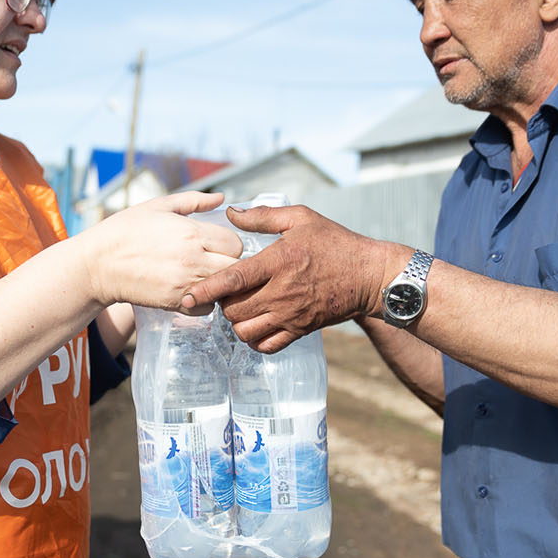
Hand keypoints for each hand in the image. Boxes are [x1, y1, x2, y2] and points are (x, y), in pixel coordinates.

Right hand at [82, 191, 242, 310]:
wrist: (98, 265)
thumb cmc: (125, 230)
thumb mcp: (158, 206)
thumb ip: (193, 201)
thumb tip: (221, 198)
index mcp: (191, 232)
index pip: (235, 243)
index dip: (229, 243)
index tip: (218, 243)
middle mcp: (192, 259)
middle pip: (235, 268)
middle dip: (230, 264)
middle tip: (216, 261)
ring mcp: (185, 283)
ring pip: (223, 288)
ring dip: (219, 283)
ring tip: (205, 275)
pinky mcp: (175, 302)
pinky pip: (207, 307)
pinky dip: (204, 301)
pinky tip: (192, 289)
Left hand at [182, 204, 397, 352]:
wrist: (369, 275)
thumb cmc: (335, 243)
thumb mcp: (301, 218)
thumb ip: (263, 216)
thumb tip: (232, 212)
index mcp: (278, 261)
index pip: (233, 280)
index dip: (206, 289)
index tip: (188, 294)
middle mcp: (282, 292)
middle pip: (234, 310)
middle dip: (221, 305)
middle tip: (224, 295)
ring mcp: (291, 314)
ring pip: (246, 331)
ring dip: (236, 323)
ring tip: (239, 310)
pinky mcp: (300, 330)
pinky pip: (267, 345)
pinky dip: (254, 340)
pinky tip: (255, 326)